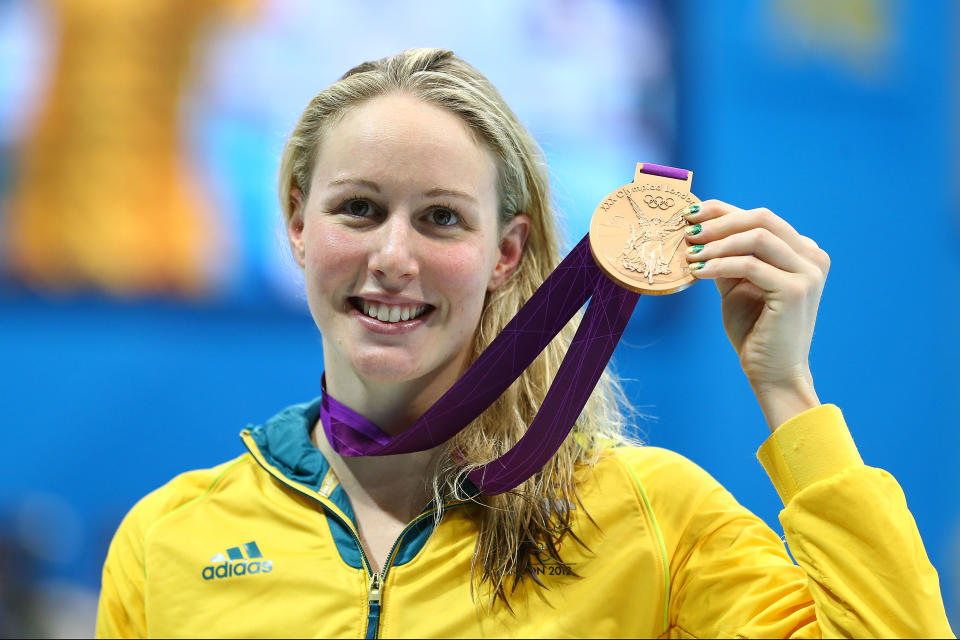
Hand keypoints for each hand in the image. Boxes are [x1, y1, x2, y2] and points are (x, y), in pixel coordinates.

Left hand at [682, 200, 830, 429]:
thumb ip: (728, 257)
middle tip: (688, 232)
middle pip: (762, 218)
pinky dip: (720, 265)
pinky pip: (750, 265)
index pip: (760, 217)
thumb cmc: (755, 331)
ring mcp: (809, 272)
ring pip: (757, 236)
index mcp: (802, 252)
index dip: (723, 210)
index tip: (690, 214)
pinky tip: (699, 272)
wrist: (773, 373)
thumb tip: (698, 230)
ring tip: (691, 254)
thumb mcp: (738, 285)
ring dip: (717, 242)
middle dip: (719, 221)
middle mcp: (812, 257)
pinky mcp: (796, 290)